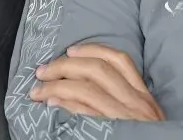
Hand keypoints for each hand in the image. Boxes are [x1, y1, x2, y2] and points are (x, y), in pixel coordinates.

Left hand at [29, 43, 164, 121]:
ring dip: (57, 86)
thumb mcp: (143, 115)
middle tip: (43, 71)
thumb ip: (125, 98)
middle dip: (65, 66)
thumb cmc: (144, 136)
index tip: (71, 50)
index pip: (120, 61)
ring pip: (86, 90)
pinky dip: (65, 105)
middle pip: (97, 70)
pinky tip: (50, 103)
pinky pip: (84, 114)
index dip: (92, 50)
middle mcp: (135, 103)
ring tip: (39, 89)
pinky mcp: (111, 133)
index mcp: (143, 95)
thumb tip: (86, 83)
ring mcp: (123, 118)